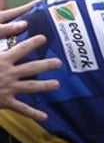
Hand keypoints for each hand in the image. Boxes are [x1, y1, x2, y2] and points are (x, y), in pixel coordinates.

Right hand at [0, 0, 60, 120]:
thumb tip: (7, 26)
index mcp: (2, 60)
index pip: (20, 49)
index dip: (32, 43)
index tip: (43, 38)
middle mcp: (8, 74)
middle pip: (31, 68)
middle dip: (46, 64)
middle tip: (59, 62)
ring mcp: (8, 88)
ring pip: (31, 87)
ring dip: (45, 85)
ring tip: (57, 84)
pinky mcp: (5, 102)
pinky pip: (22, 109)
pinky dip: (33, 113)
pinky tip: (45, 117)